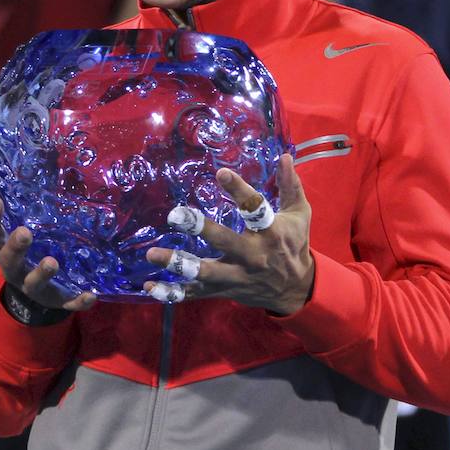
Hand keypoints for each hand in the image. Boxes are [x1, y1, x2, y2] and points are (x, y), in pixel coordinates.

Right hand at [0, 171, 96, 313]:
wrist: (34, 290)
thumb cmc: (20, 249)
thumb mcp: (7, 226)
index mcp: (0, 248)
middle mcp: (13, 268)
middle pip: (8, 259)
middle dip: (15, 247)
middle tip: (24, 232)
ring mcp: (33, 286)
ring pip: (33, 283)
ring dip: (42, 273)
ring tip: (52, 262)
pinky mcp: (55, 300)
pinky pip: (66, 302)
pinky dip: (77, 300)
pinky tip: (90, 295)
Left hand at [142, 154, 314, 314]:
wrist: (298, 290)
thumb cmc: (294, 245)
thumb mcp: (300, 214)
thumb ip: (290, 185)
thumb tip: (284, 156)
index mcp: (271, 232)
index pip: (255, 209)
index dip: (238, 190)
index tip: (220, 173)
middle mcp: (252, 255)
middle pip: (225, 241)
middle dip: (201, 229)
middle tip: (176, 216)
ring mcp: (236, 276)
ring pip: (205, 272)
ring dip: (178, 264)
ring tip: (152, 254)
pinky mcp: (224, 290)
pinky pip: (195, 293)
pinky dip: (172, 292)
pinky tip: (149, 286)